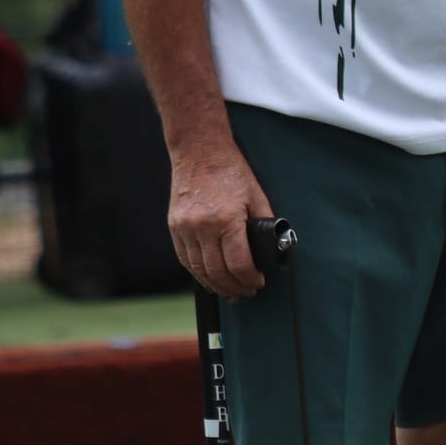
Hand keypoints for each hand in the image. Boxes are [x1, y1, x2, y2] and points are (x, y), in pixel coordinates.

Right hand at [167, 143, 272, 300]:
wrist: (199, 151)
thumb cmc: (231, 171)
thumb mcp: (256, 195)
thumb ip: (263, 223)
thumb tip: (271, 247)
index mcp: (227, 220)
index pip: (239, 264)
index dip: (250, 279)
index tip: (258, 283)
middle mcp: (203, 227)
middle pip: (218, 272)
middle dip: (234, 287)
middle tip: (247, 292)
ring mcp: (185, 228)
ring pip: (199, 269)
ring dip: (215, 285)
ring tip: (229, 291)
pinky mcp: (175, 227)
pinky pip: (185, 258)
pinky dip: (198, 273)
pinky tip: (209, 279)